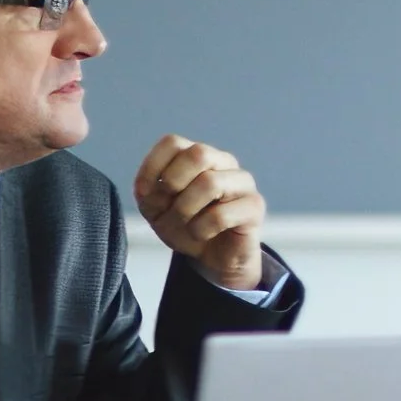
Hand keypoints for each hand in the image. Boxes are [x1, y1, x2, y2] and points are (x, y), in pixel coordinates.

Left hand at [132, 135, 268, 290]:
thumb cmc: (187, 225)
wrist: (216, 257)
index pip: (173, 143)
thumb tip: (155, 187)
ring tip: (184, 224)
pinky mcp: (254, 207)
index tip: (146, 194)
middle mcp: (224, 162)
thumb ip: (149, 193)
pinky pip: (221, 215)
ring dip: (185, 209)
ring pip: (210, 183)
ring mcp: (243, 183)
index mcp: (200, 156)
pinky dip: (201, 229)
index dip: (152, 167)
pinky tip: (201, 234)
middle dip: (172, 183)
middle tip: (167, 207)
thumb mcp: (157, 210)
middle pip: (197, 154)